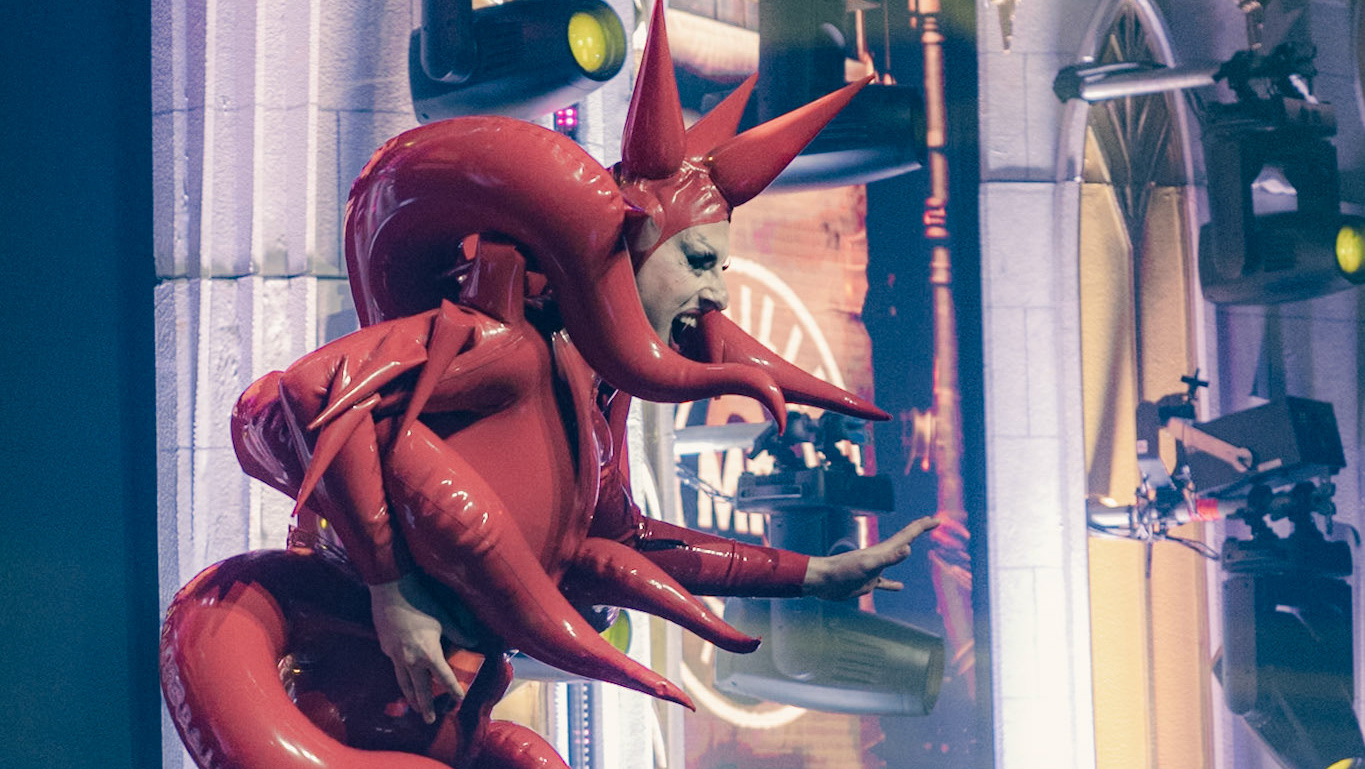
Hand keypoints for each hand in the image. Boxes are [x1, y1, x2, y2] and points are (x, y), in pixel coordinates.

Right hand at [369, 573, 468, 722]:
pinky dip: (401, 675)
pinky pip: (394, 666)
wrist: (390, 589)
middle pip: (419, 689)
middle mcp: (410, 659)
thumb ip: (459, 632)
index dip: (453, 689)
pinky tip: (403, 675)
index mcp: (428, 653)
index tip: (459, 700)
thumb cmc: (421, 601)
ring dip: (409, 696)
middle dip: (425, 706)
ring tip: (414, 706)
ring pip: (403, 682)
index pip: (444, 677)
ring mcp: (395, 655)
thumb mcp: (444, 617)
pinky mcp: (385, 648)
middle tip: (430, 720)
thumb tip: (474, 641)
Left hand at [801, 516, 938, 600]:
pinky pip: (884, 582)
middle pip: (903, 540)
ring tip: (913, 547)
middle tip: (930, 522)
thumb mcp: (868, 565)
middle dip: (917, 530)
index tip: (936, 520)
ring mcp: (874, 569)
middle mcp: (880, 556)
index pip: (907, 535)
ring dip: (905, 552)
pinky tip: (899, 586)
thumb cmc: (843, 572)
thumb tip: (908, 548)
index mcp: (883, 550)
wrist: (823, 581)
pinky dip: (893, 583)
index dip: (922, 526)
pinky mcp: (868, 582)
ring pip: (894, 558)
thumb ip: (888, 558)